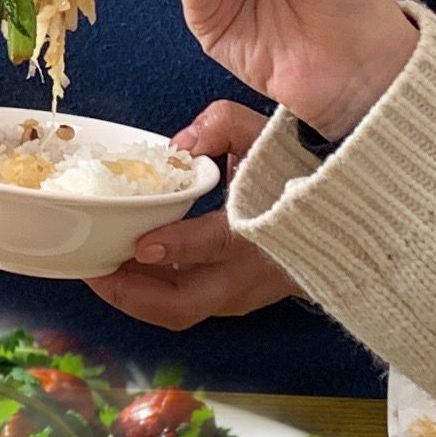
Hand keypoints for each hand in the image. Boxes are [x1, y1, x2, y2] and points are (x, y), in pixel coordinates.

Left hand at [85, 103, 300, 329]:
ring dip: (135, 295)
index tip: (141, 243)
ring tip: (96, 269)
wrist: (342, 221)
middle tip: (93, 271)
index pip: (214, 245)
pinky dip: (150, 291)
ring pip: (178, 310)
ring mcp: (240, 295)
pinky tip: (125, 268)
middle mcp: (247, 274)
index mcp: (260, 233)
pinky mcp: (232, 301)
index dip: (176, 247)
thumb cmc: (302, 176)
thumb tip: (182, 142)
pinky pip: (184, 303)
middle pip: (183, 305)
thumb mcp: (271, 139)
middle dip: (131, 295)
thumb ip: (227, 126)